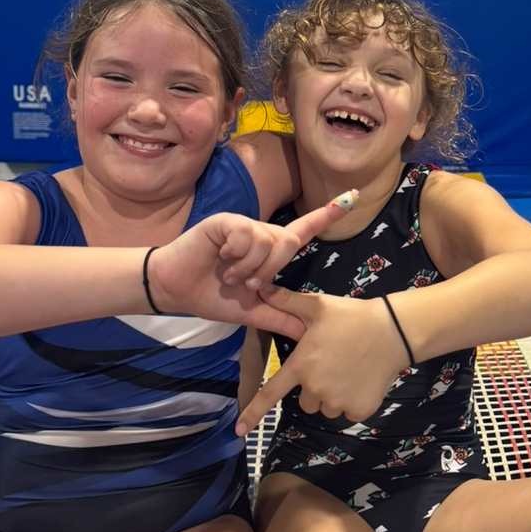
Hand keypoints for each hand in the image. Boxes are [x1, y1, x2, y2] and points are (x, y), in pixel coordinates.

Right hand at [150, 194, 356, 337]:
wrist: (176, 291)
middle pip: (288, 241)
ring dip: (249, 267)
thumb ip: (281, 317)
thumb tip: (310, 334)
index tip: (353, 197)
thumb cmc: (212, 296)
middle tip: (248, 284)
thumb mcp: (252, 312)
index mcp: (269, 252)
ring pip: (267, 240)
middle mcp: (260, 234)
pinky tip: (219, 257)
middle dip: (270, 270)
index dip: (327, 216)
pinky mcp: (225, 222)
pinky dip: (235, 254)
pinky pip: (246, 234)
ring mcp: (243, 226)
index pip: (304, 231)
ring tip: (229, 274)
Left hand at [236, 288, 408, 435]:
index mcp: (301, 365)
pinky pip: (348, 412)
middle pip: (305, 401)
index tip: (239, 431)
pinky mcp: (359, 410)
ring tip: (349, 370)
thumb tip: (260, 289)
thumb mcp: (317, 306)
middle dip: (314, 388)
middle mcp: (315, 387)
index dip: (253, 414)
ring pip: (326, 408)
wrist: (393, 331)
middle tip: (331, 365)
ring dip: (332, 396)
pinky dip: (353, 401)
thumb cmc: (351, 316)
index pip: (270, 394)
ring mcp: (338, 401)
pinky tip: (362, 380)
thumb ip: (286, 302)